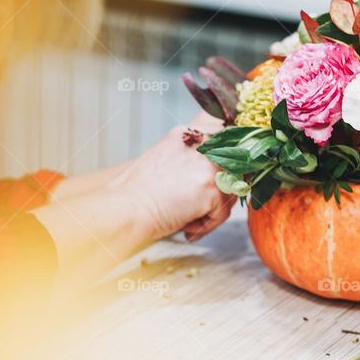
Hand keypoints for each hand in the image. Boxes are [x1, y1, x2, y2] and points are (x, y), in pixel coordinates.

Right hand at [111, 112, 234, 241]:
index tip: (218, 180)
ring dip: (211, 210)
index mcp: (187, 134)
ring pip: (229, 192)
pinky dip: (206, 225)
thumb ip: (190, 160)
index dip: (227, 163)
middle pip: (234, 166)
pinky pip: (222, 213)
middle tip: (198, 206)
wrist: (125, 209)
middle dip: (221, 191)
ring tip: (184, 217)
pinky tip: (184, 224)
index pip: (226, 140)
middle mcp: (201, 143)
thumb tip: (212, 175)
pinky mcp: (212, 187)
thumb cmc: (136, 194)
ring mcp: (208, 164)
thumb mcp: (164, 162)